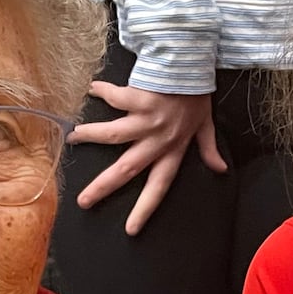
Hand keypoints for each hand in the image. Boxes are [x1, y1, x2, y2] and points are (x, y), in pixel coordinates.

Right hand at [69, 83, 226, 234]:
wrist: (193, 65)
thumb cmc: (196, 94)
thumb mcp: (205, 124)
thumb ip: (208, 148)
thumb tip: (220, 170)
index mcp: (173, 150)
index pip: (159, 186)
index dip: (145, 209)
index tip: (131, 229)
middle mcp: (158, 140)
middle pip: (128, 169)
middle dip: (104, 187)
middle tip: (83, 202)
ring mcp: (148, 120)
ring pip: (114, 135)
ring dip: (92, 135)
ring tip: (72, 139)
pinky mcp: (141, 98)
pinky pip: (117, 97)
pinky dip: (104, 91)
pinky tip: (92, 89)